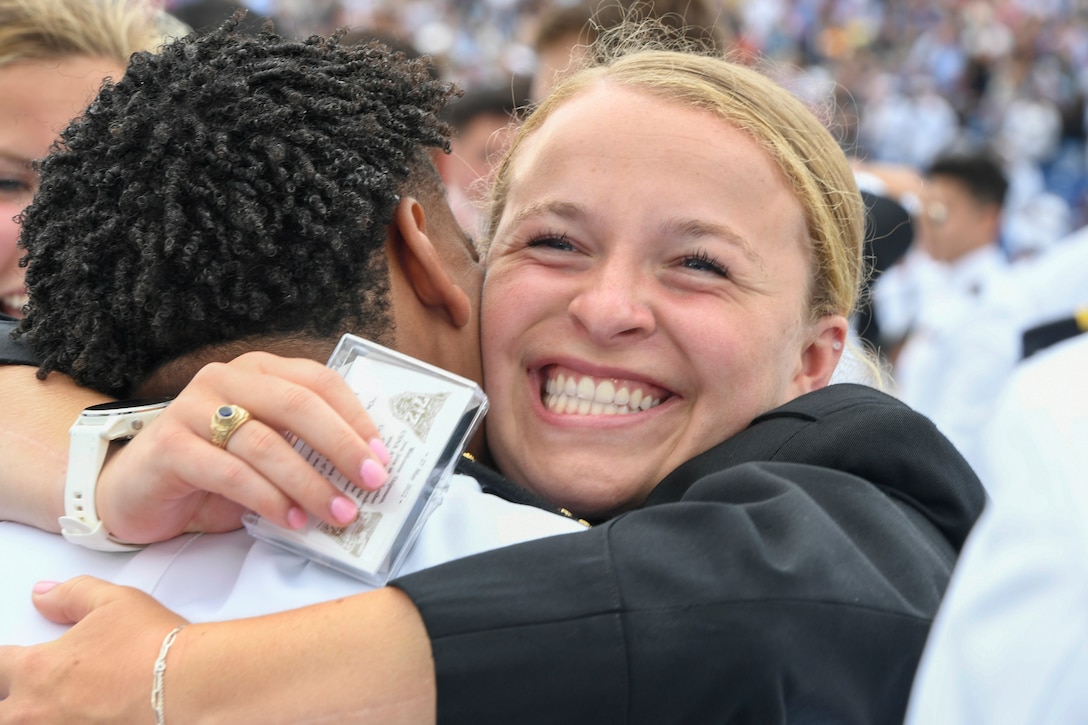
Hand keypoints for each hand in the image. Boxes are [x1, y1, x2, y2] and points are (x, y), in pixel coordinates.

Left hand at [0, 577, 185, 722]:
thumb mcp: (113, 601)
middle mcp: (36, 711)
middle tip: (28, 692)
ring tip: (53, 710)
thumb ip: (71, 594)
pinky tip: (84, 717)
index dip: (3, 663)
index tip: (11, 662)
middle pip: (0, 710)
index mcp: (37, 669)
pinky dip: (69, 723)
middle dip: (9, 699)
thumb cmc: (153, 647)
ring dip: (32, 716)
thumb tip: (45, 595)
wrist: (186, 683)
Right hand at [97, 351, 389, 542]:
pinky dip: (270, 500)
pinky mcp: (169, 446)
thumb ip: (308, 448)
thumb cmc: (216, 471)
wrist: (138, 492)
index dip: (356, 417)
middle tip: (372, 482)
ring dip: (310, 483)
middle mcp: (226, 380)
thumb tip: (368, 471)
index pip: (319, 381)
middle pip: (298, 405)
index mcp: (259, 371)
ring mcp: (193, 409)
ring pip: (267, 442)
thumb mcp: (269, 451)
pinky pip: (231, 473)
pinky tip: (294, 521)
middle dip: (342, 445)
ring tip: (339, 513)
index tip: (383, 456)